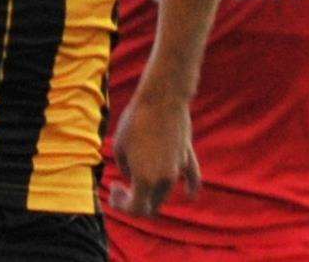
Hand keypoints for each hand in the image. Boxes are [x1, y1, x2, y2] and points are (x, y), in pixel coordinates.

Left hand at [108, 91, 199, 216]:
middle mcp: (164, 180)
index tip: (114, 187)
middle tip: (121, 186)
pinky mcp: (187, 156)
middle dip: (135, 202)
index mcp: (144, 180)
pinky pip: (193, 179)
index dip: (121, 204)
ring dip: (152, 193)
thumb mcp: (120, 146)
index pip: (134, 209)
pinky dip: (191, 189)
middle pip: (151, 206)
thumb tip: (132, 175)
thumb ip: (126, 168)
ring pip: (166, 194)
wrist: (161, 98)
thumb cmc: (135, 120)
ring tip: (137, 177)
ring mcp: (178, 169)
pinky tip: (190, 195)